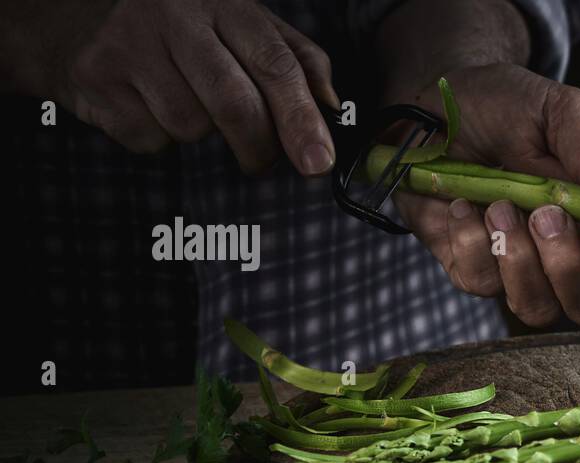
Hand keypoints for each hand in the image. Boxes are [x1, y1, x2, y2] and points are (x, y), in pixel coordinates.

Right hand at [52, 0, 336, 174]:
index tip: (319, 162)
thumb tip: (330, 106)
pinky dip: (159, 137)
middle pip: (234, 104)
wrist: (81, 19)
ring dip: (201, 134)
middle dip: (259, 147)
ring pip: (190, 126)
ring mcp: (130, 43)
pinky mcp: (96, 77)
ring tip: (186, 104)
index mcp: (223, 1)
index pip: (275, 64)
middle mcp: (174, 14)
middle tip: (263, 162)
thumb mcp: (244, 27)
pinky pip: (150, 137)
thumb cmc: (184, 31)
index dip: (301, 119)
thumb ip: (296, 60)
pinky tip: (148, 105)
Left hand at [389, 63, 579, 326]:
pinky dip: (471, 241)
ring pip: (537, 309)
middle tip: (544, 214)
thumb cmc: (505, 107)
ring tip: (498, 203)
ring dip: (518, 258)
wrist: (432, 105)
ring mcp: (518, 273)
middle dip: (568, 267)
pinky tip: (463, 204)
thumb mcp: (558, 111)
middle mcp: (566, 260)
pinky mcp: (471, 271)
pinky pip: (480, 285)